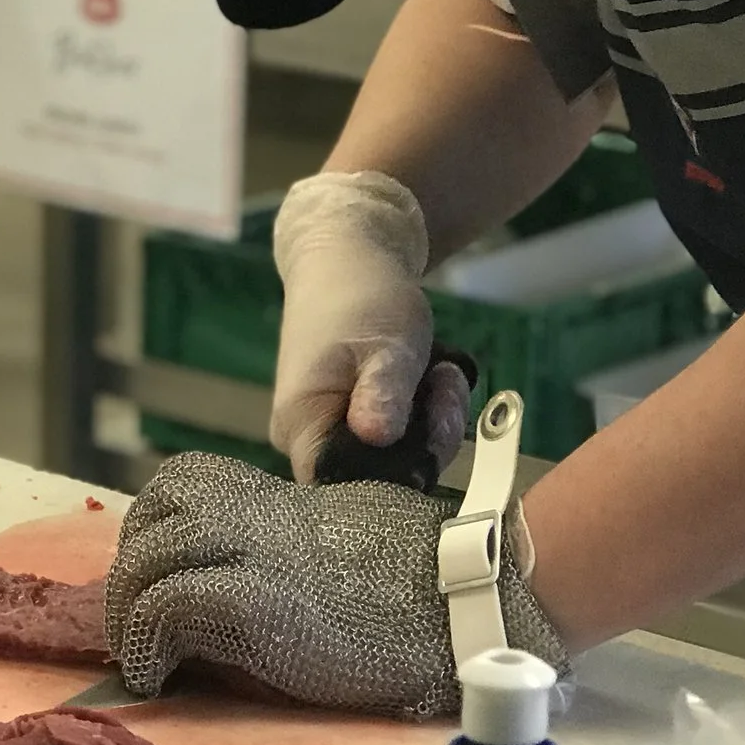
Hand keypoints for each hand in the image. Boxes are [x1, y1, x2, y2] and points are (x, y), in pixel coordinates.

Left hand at [103, 451, 564, 719]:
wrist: (466, 601)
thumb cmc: (425, 575)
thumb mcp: (346, 534)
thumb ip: (291, 539)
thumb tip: (246, 572)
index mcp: (277, 497)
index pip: (178, 487)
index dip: (153, 531)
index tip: (156, 576)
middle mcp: (254, 514)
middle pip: (151, 519)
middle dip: (131, 571)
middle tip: (138, 623)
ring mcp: (252, 554)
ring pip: (147, 560)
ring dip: (131, 611)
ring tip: (141, 654)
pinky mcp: (254, 604)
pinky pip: (167, 608)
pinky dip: (148, 642)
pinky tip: (156, 673)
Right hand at [271, 171, 470, 480]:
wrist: (349, 254)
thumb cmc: (362, 294)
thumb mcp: (388, 344)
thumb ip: (384, 394)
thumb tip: (376, 439)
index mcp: (300, 426)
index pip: (341, 491)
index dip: (392, 483)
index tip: (427, 438)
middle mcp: (307, 438)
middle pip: (377, 477)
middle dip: (426, 439)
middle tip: (444, 386)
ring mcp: (330, 428)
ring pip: (396, 456)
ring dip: (433, 419)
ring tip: (441, 370)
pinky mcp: (354, 418)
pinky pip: (398, 435)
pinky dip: (424, 410)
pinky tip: (434, 373)